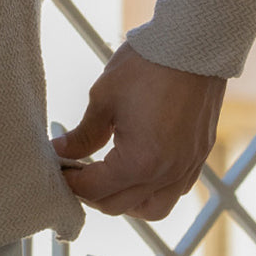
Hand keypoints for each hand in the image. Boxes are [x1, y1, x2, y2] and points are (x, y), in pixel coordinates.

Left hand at [51, 40, 226, 220]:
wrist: (191, 47)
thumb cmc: (145, 68)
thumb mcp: (104, 99)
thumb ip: (83, 134)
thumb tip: (61, 150)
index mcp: (140, 162)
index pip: (95, 189)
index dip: (71, 182)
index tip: (57, 169)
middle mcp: (167, 174)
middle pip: (120, 205)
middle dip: (92, 193)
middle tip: (74, 172)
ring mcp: (187, 168)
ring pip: (152, 208)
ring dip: (124, 201)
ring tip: (105, 178)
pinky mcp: (199, 157)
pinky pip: (174, 191)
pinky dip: (152, 191)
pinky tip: (136, 171)